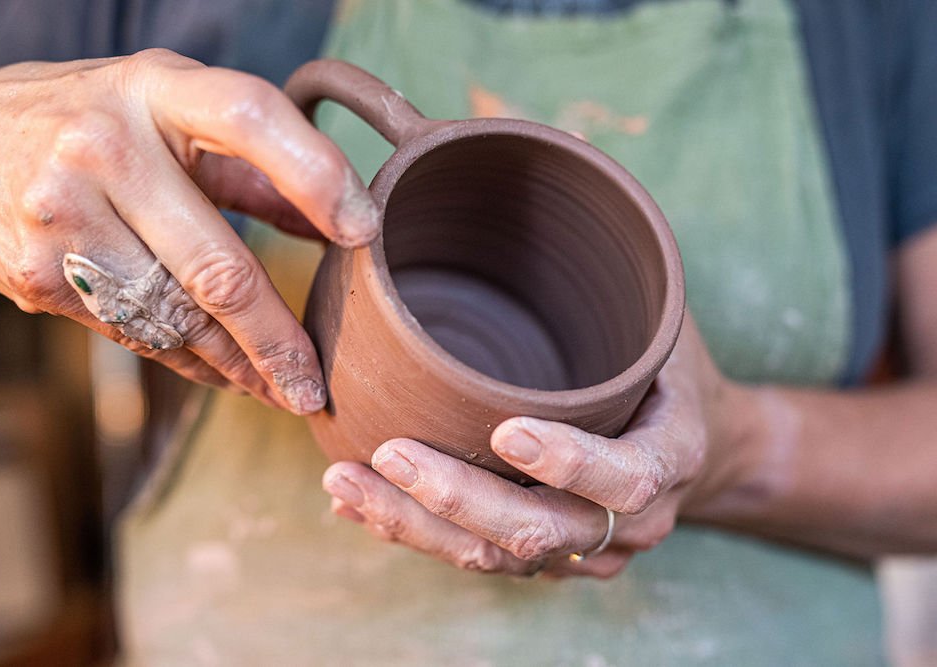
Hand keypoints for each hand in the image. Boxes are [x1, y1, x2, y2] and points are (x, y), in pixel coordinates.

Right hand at [0, 50, 379, 412]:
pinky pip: (134, 333)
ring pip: (175, 317)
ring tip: (279, 390)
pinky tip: (220, 372)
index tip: (365, 232)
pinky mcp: (37, 273)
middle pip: (216, 265)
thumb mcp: (170, 109)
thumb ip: (254, 164)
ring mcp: (63, 214)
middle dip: (277, 341)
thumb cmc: (92, 117)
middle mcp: (105, 147)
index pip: (250, 117)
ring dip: (236, 366)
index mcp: (156, 89)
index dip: (316, 174)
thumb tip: (338, 224)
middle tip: (316, 384)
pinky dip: (186, 361)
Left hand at [323, 314, 749, 576]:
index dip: (569, 462)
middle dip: (459, 498)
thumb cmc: (667, 367)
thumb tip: (525, 180)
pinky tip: (359, 503)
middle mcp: (629, 522)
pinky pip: (478, 559)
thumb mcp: (662, 315)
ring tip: (344, 482)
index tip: (506, 430)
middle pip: (540, 533)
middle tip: (390, 454)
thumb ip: (613, 275)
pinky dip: (417, 531)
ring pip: (495, 558)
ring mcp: (583, 551)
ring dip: (417, 523)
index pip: (626, 478)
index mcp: (669, 459)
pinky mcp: (543, 561)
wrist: (699, 453)